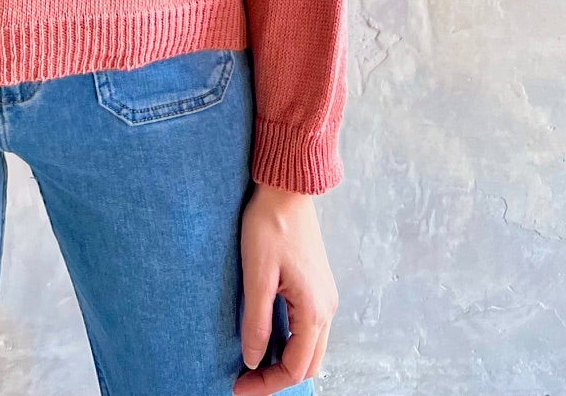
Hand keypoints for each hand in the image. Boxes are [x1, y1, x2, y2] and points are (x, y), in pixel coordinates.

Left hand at [232, 183, 338, 392]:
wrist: (287, 188)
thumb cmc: (270, 225)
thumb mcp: (257, 274)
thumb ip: (256, 321)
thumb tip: (253, 360)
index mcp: (314, 310)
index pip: (295, 368)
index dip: (267, 384)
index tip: (239, 387)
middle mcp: (326, 308)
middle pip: (307, 364)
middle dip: (278, 378)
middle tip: (245, 380)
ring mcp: (325, 297)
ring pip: (310, 348)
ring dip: (285, 361)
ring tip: (253, 361)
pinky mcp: (317, 287)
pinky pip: (309, 329)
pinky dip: (291, 342)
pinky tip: (267, 336)